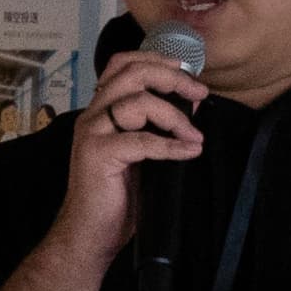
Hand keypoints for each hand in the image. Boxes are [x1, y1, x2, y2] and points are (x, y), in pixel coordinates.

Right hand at [50, 51, 206, 274]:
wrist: (91, 231)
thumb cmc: (117, 195)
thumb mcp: (144, 152)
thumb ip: (161, 124)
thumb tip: (192, 100)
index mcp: (102, 109)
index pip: (124, 64)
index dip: (157, 60)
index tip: (188, 72)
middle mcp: (93, 114)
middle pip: (132, 73)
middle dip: (172, 78)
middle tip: (199, 93)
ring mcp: (92, 132)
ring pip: (138, 101)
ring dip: (175, 116)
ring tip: (193, 136)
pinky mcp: (97, 154)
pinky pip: (141, 140)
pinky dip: (170, 146)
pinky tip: (188, 152)